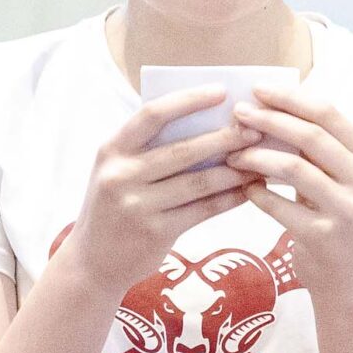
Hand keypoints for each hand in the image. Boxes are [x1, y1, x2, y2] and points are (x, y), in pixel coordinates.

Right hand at [61, 88, 255, 296]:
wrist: (92, 261)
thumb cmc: (114, 206)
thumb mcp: (118, 170)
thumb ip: (149, 149)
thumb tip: (208, 123)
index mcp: (112, 150)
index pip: (153, 115)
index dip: (189, 100)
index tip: (222, 91)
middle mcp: (121, 175)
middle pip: (183, 149)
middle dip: (225, 137)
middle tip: (256, 130)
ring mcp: (137, 205)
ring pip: (198, 182)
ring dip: (234, 171)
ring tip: (260, 162)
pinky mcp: (155, 232)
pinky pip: (202, 210)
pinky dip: (228, 199)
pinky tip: (247, 191)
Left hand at [224, 85, 352, 293]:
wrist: (346, 276)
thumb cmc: (330, 214)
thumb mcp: (334, 177)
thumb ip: (312, 146)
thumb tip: (265, 104)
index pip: (328, 113)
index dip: (290, 98)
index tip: (257, 90)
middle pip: (311, 136)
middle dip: (269, 120)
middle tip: (237, 114)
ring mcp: (348, 210)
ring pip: (294, 168)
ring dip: (256, 156)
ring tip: (232, 155)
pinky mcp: (325, 236)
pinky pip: (279, 206)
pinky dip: (256, 193)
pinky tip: (244, 188)